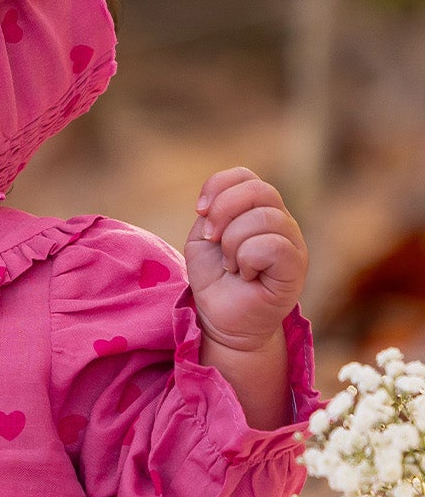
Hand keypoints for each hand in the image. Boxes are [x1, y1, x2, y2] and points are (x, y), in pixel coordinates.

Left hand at [184, 166, 308, 350]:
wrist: (224, 320)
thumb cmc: (216, 279)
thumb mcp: (203, 239)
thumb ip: (211, 213)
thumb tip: (214, 205)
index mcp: (258, 209)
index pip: (245, 176)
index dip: (218, 186)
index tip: (199, 212)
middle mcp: (280, 221)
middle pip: (258, 190)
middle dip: (223, 212)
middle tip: (213, 239)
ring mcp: (293, 243)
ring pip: (264, 218)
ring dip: (233, 243)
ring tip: (232, 265)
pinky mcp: (297, 267)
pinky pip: (274, 245)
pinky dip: (249, 258)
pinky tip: (246, 274)